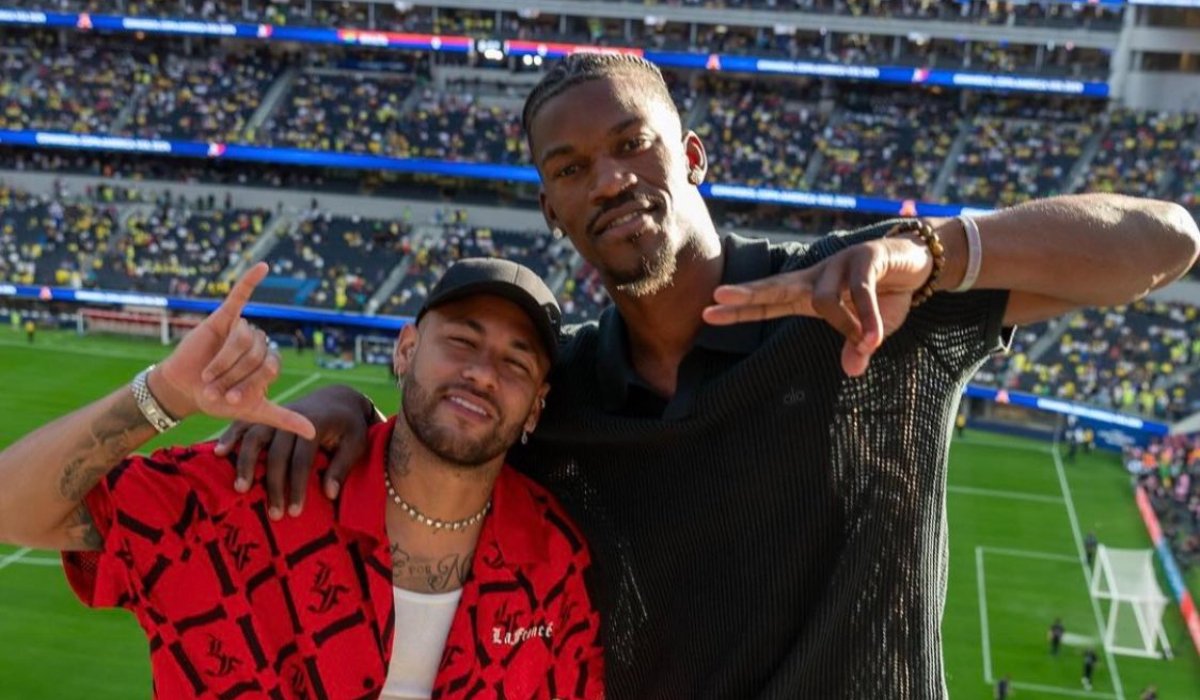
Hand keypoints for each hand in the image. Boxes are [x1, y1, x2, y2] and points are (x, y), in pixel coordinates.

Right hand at [151, 262, 315, 438]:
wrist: (184, 391)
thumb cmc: (218, 400)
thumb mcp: (253, 412)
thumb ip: (283, 418)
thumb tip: (313, 432)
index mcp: (269, 362)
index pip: (270, 368)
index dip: (250, 384)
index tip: (233, 400)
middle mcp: (259, 344)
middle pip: (256, 354)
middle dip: (233, 376)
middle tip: (215, 388)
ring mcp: (242, 330)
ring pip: (242, 340)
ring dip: (223, 362)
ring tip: (208, 375)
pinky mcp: (223, 318)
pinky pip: (240, 296)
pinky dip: (250, 280)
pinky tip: (264, 266)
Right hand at [214, 385, 375, 518]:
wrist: (338, 398)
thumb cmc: (349, 426)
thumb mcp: (356, 443)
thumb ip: (342, 467)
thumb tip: (329, 494)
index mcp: (315, 425)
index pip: (302, 459)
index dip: (297, 486)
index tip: (294, 512)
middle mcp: (292, 418)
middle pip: (277, 453)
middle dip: (274, 485)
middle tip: (274, 514)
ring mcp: (276, 414)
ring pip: (255, 437)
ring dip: (246, 463)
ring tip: (240, 488)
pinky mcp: (265, 414)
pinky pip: (244, 423)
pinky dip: (230, 435)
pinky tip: (218, 453)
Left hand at [701, 236, 932, 375]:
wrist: (919, 265)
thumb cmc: (885, 297)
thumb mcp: (868, 330)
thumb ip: (856, 347)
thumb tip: (852, 370)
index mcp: (808, 294)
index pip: (767, 302)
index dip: (739, 309)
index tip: (707, 314)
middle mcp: (816, 277)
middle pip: (774, 285)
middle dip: (746, 293)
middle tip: (717, 299)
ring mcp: (838, 264)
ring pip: (825, 301)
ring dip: (847, 327)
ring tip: (868, 342)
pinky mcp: (864, 257)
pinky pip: (859, 293)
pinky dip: (867, 318)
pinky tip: (873, 338)